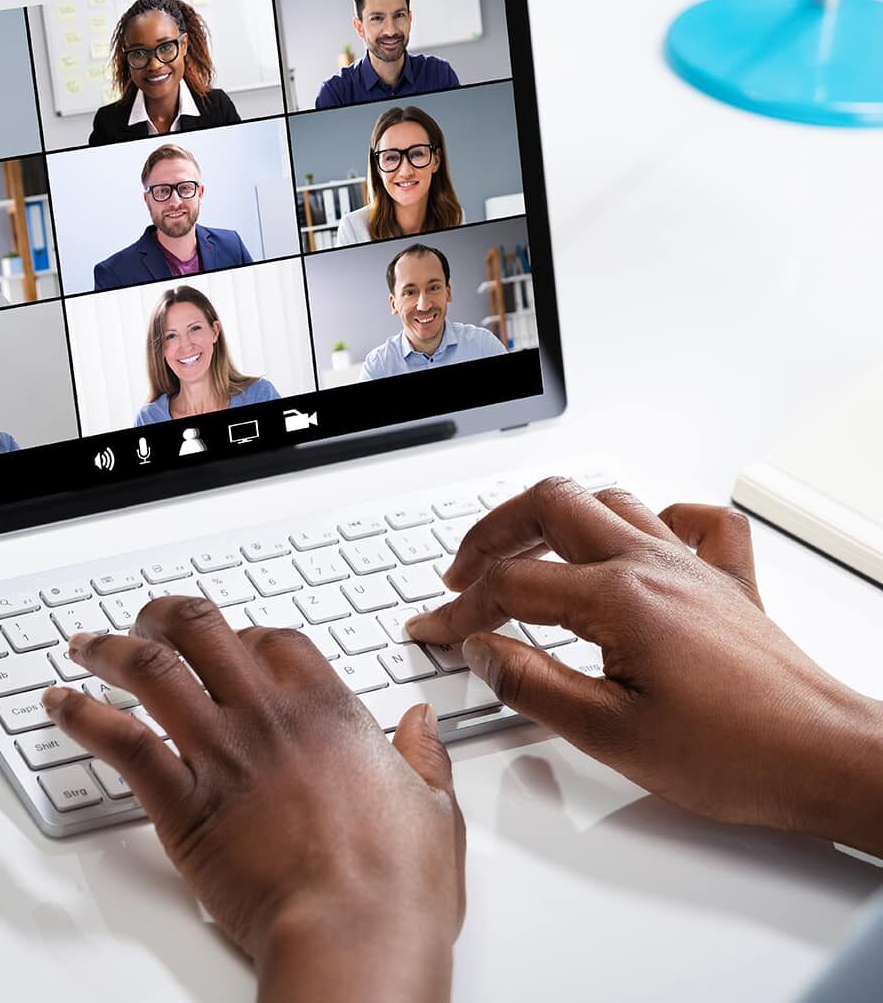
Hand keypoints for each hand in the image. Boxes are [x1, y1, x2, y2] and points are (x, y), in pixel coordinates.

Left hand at [43, 596, 463, 1000]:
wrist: (354, 932)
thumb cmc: (396, 882)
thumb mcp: (434, 806)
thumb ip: (422, 755)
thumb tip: (421, 725)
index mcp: (326, 708)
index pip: (271, 638)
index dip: (243, 633)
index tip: (230, 644)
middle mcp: (267, 715)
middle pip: (201, 629)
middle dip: (165, 615)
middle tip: (145, 619)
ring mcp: (221, 754)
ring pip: (152, 670)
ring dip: (112, 650)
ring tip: (88, 645)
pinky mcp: (182, 803)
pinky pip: (121, 741)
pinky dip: (83, 715)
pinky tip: (60, 704)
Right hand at [407, 478, 882, 856]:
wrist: (827, 760)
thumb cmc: (737, 755)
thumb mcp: (611, 735)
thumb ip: (533, 685)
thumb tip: (481, 651)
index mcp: (619, 598)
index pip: (512, 586)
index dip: (459, 609)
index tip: (433, 630)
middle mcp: (653, 565)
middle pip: (550, 506)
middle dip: (491, 533)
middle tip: (461, 572)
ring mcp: (692, 566)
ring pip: (608, 500)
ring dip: (554, 517)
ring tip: (522, 548)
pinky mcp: (727, 582)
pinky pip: (693, 520)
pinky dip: (656, 518)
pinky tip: (638, 539)